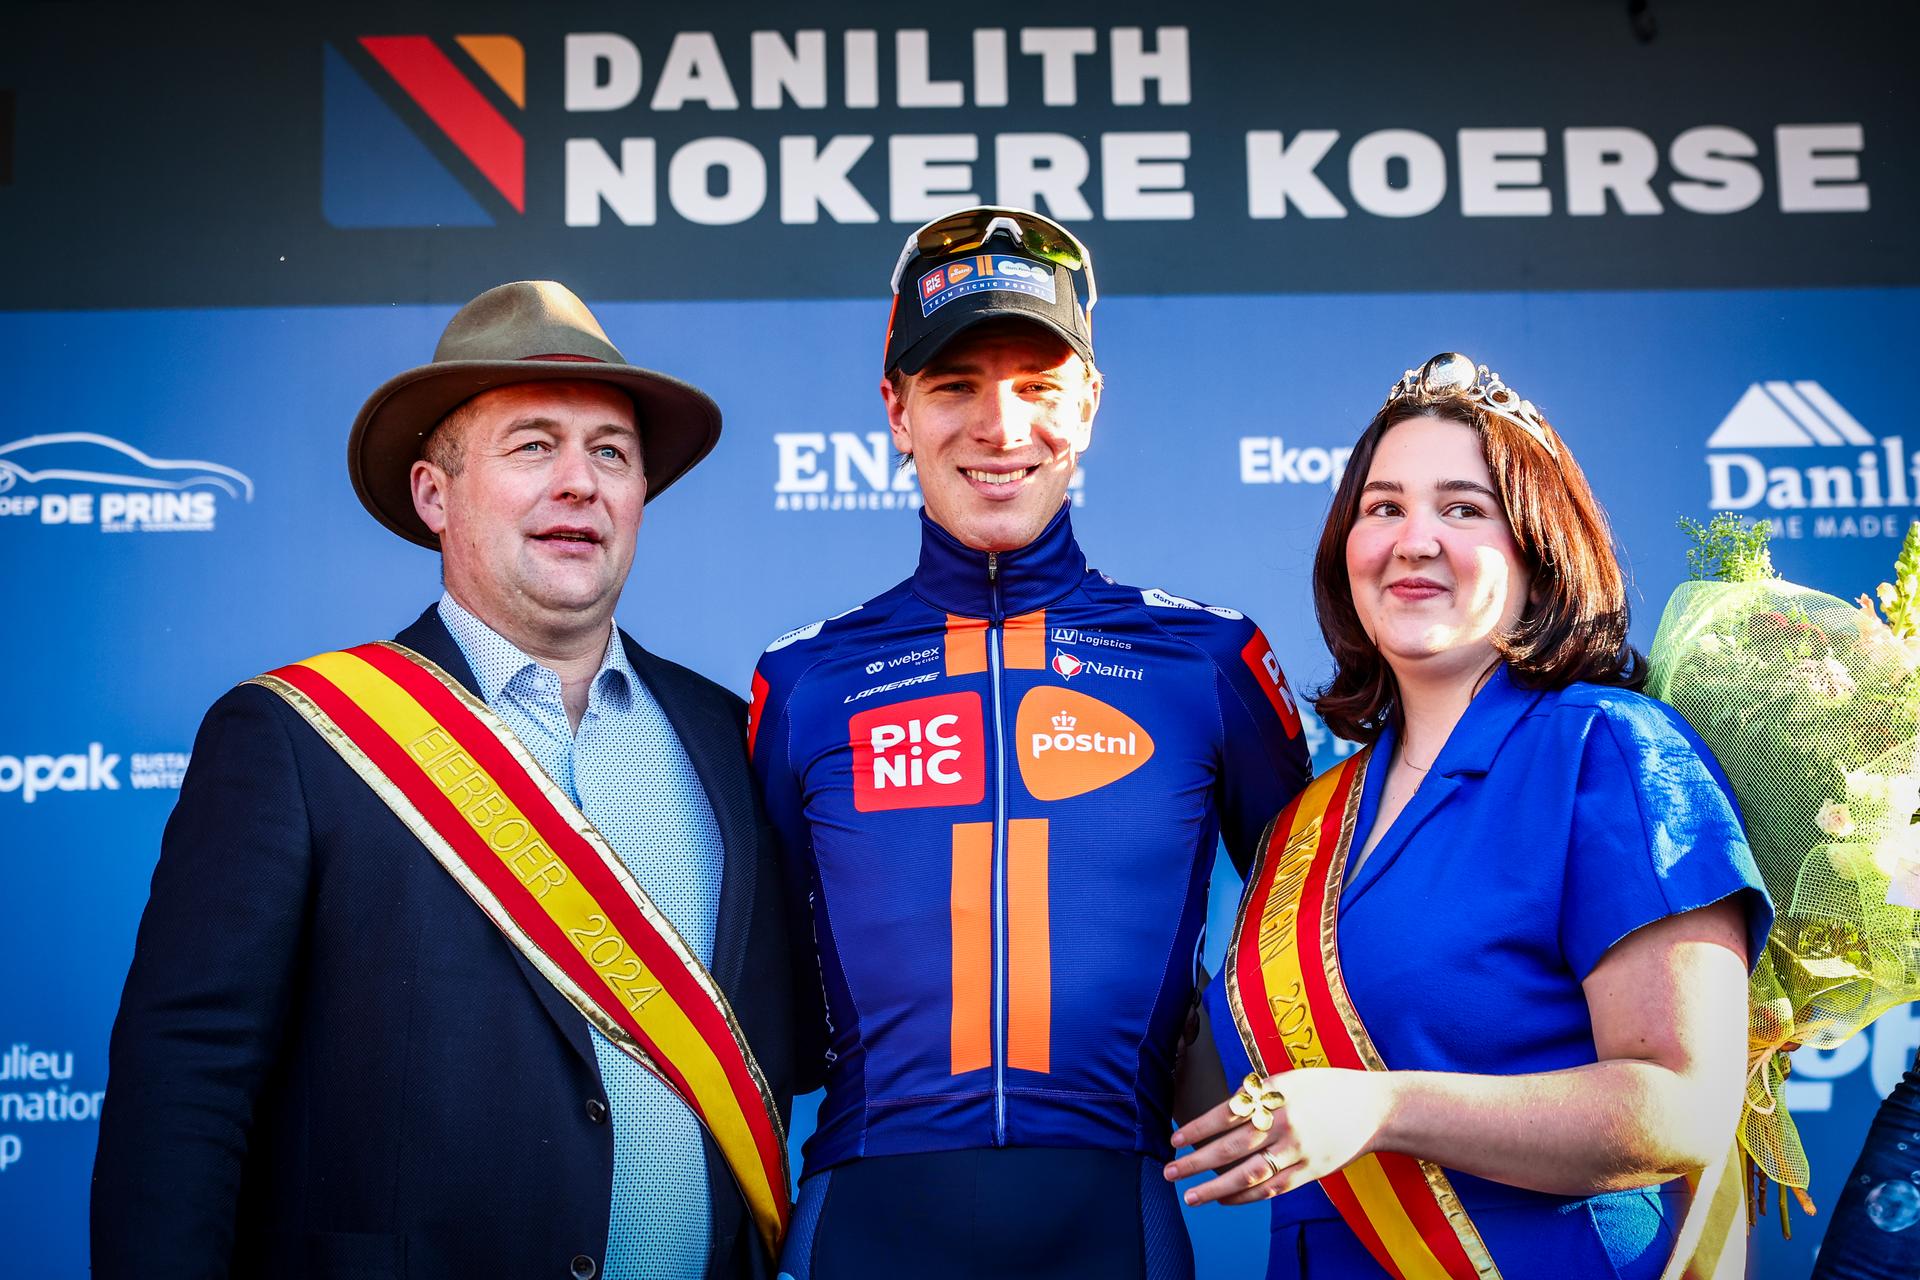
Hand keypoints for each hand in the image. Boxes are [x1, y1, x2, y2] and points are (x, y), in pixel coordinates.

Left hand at [1164, 1067, 1393, 1205]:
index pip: (1226, 1114)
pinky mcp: (1310, 1172)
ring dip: (1216, 1188)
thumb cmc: (1327, 1088)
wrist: (1375, 1108)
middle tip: (1169, 1172)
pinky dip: (1245, 1197)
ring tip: (1190, 1196)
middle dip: (1196, 1162)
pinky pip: (1272, 1189)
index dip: (1198, 1128)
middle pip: (1231, 1148)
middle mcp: (1284, 1124)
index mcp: (1276, 1096)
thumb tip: (1221, 1112)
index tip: (1174, 1139)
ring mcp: (1298, 1151)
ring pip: (1249, 1175)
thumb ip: (1258, 1095)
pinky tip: (1224, 1200)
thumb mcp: (1290, 1080)